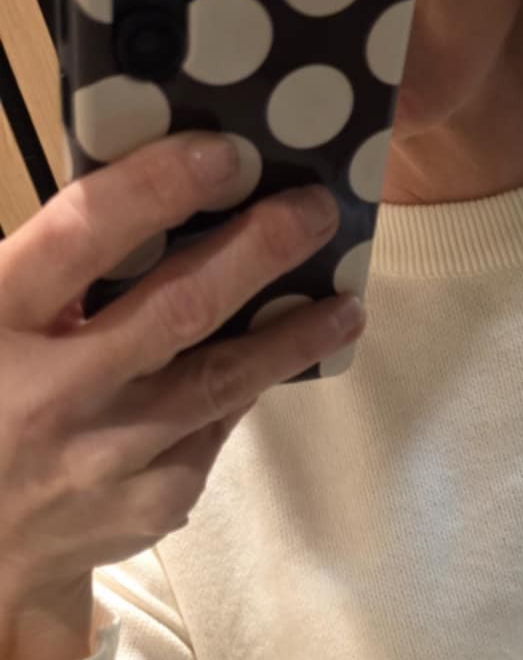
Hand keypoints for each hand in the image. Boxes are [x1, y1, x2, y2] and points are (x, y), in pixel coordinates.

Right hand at [0, 131, 361, 651]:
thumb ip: (40, 275)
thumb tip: (137, 209)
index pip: (86, 234)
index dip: (160, 187)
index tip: (225, 155)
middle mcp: (58, 391)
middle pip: (179, 309)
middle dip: (257, 253)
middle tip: (314, 212)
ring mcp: (111, 455)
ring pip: (220, 382)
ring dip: (291, 337)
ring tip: (344, 305)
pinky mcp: (151, 503)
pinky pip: (213, 432)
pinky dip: (245, 391)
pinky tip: (282, 361)